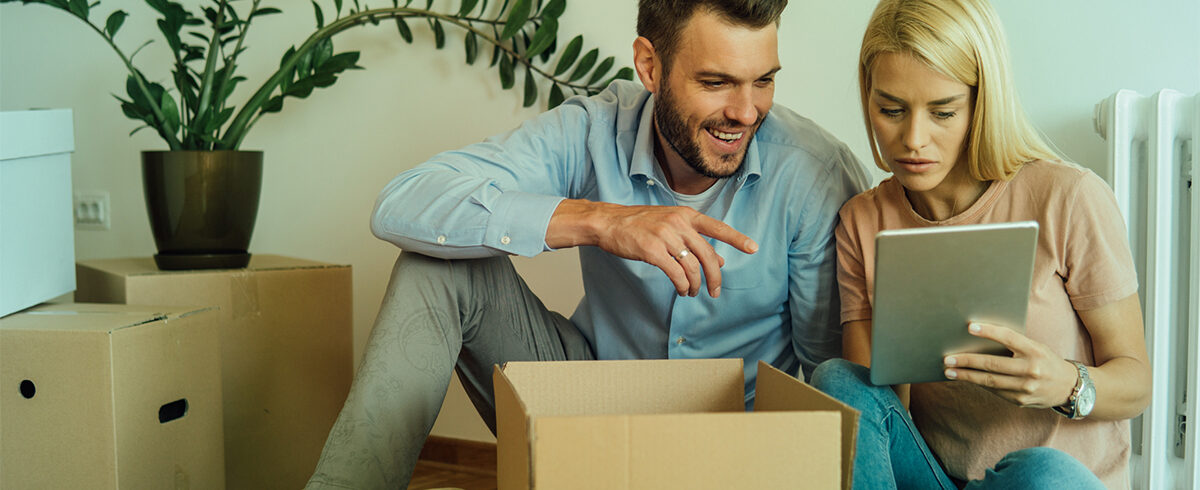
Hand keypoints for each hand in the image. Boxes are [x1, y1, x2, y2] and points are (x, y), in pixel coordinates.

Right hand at [547, 199, 757, 296]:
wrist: (610, 222)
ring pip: (692, 267)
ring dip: (696, 285)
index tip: (753, 248)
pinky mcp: (652, 251)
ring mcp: (665, 236)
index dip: (736, 239)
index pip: (717, 228)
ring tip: (693, 292)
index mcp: (686, 215)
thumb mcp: (671, 225)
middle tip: (715, 291)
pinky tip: (682, 290)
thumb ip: (694, 240)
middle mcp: (678, 224)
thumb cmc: (640, 224)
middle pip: (707, 255)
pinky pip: (675, 274)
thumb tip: (720, 260)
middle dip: (715, 277)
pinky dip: (682, 285)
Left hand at [942, 323, 1078, 408]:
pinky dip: (978, 384)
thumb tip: (979, 338)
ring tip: (949, 371)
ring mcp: (1026, 388)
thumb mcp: (1036, 347)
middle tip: (948, 359)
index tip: (970, 327)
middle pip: (993, 364)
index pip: (1009, 338)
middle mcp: (1031, 370)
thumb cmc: (1045, 360)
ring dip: (966, 376)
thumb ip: (1014, 344)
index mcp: (1035, 351)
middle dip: (967, 361)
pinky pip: (995, 391)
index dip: (989, 332)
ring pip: (990, 381)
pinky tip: (966, 379)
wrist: (1069, 386)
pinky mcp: (1021, 401)